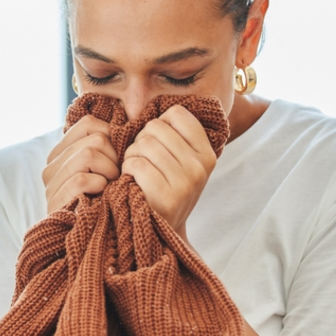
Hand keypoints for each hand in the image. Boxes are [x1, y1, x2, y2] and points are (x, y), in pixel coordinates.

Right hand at [43, 115, 119, 213]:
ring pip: (89, 154)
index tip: (118, 159)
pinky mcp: (54, 199)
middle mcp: (52, 165)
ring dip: (109, 173)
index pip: (89, 123)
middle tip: (115, 179)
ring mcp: (51, 183)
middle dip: (114, 158)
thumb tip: (128, 126)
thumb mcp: (105, 172)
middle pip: (95, 138)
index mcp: (62, 153)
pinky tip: (102, 197)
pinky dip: (98, 186)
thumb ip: (106, 149)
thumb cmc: (105, 204)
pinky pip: (81, 178)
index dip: (112, 136)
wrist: (89, 244)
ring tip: (110, 188)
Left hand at [121, 105, 215, 240]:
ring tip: (137, 173)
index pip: (177, 114)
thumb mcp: (182, 163)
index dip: (158, 125)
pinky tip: (133, 182)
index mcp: (208, 153)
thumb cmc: (164, 190)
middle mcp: (201, 167)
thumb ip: (177, 136)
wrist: (160, 232)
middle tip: (142, 162)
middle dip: (140, 142)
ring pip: (143, 144)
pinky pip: (136, 163)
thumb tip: (157, 103)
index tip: (157, 144)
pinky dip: (127, 170)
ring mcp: (186, 183)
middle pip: (155, 127)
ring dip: (131, 157)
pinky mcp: (166, 197)